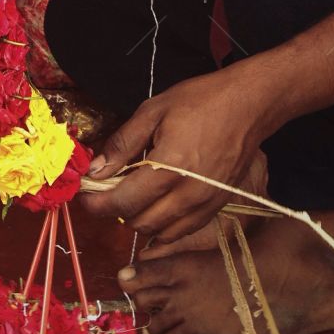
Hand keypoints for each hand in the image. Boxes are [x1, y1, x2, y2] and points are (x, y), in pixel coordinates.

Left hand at [81, 66, 270, 241]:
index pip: (123, 202)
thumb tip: (97, 170)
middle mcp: (188, 195)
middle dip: (116, 210)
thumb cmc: (200, 101)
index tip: (85, 196)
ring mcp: (205, 205)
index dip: (98, 203)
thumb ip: (123, 144)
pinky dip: (163, 225)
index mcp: (168, 168)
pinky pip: (182, 230)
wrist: (248, 105)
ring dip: (139, 219)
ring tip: (132, 194)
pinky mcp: (217, 207)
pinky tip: (157, 203)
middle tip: (107, 189)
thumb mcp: (153, 111)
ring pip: (160, 232)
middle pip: (139, 222)